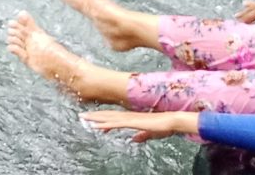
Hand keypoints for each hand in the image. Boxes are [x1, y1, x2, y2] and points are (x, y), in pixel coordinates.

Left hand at [80, 110, 196, 141]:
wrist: (172, 121)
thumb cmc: (164, 126)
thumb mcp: (151, 133)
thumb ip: (142, 136)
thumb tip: (134, 139)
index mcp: (132, 118)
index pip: (114, 117)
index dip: (103, 118)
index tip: (93, 120)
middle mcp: (128, 116)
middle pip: (108, 115)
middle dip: (94, 115)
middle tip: (82, 116)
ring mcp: (129, 118)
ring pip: (108, 118)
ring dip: (95, 118)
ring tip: (83, 118)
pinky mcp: (132, 122)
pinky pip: (115, 123)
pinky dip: (104, 124)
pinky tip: (96, 126)